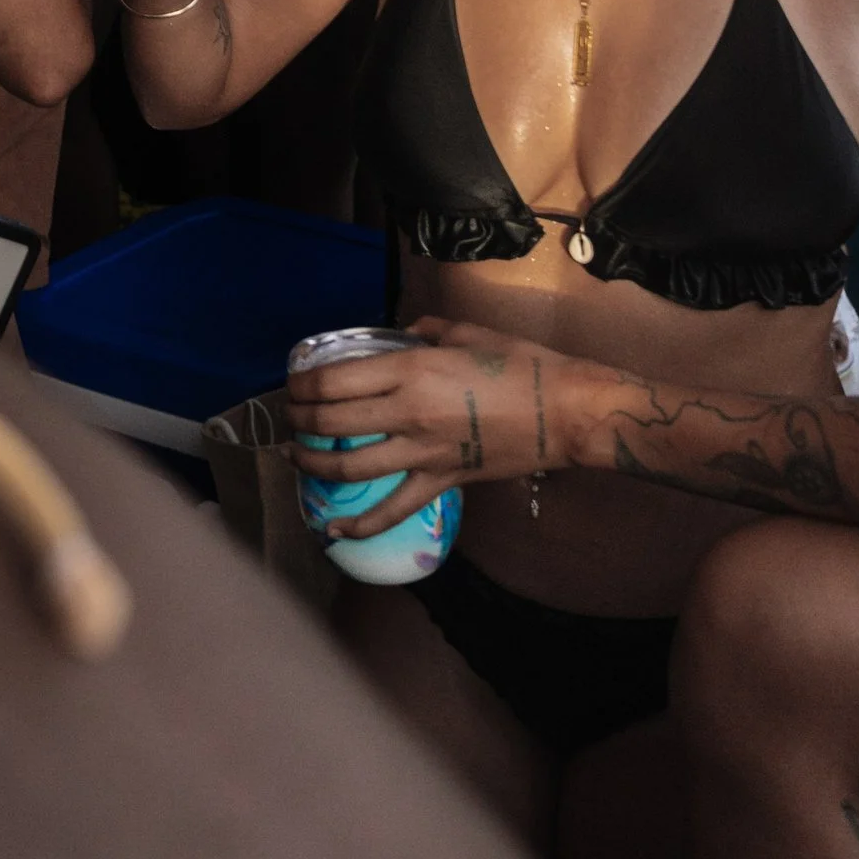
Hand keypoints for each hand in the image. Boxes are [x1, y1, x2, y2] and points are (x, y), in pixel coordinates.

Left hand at [286, 317, 598, 532]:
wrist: (567, 412)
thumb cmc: (523, 364)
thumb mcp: (468, 331)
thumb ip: (427, 329)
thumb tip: (405, 333)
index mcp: (411, 368)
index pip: (335, 379)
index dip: (303, 383)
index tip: (293, 383)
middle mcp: (407, 411)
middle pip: (333, 420)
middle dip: (300, 418)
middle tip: (290, 414)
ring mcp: (423, 452)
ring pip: (350, 466)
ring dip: (313, 462)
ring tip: (295, 455)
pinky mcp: (442, 480)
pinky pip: (394, 508)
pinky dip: (361, 524)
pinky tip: (333, 529)